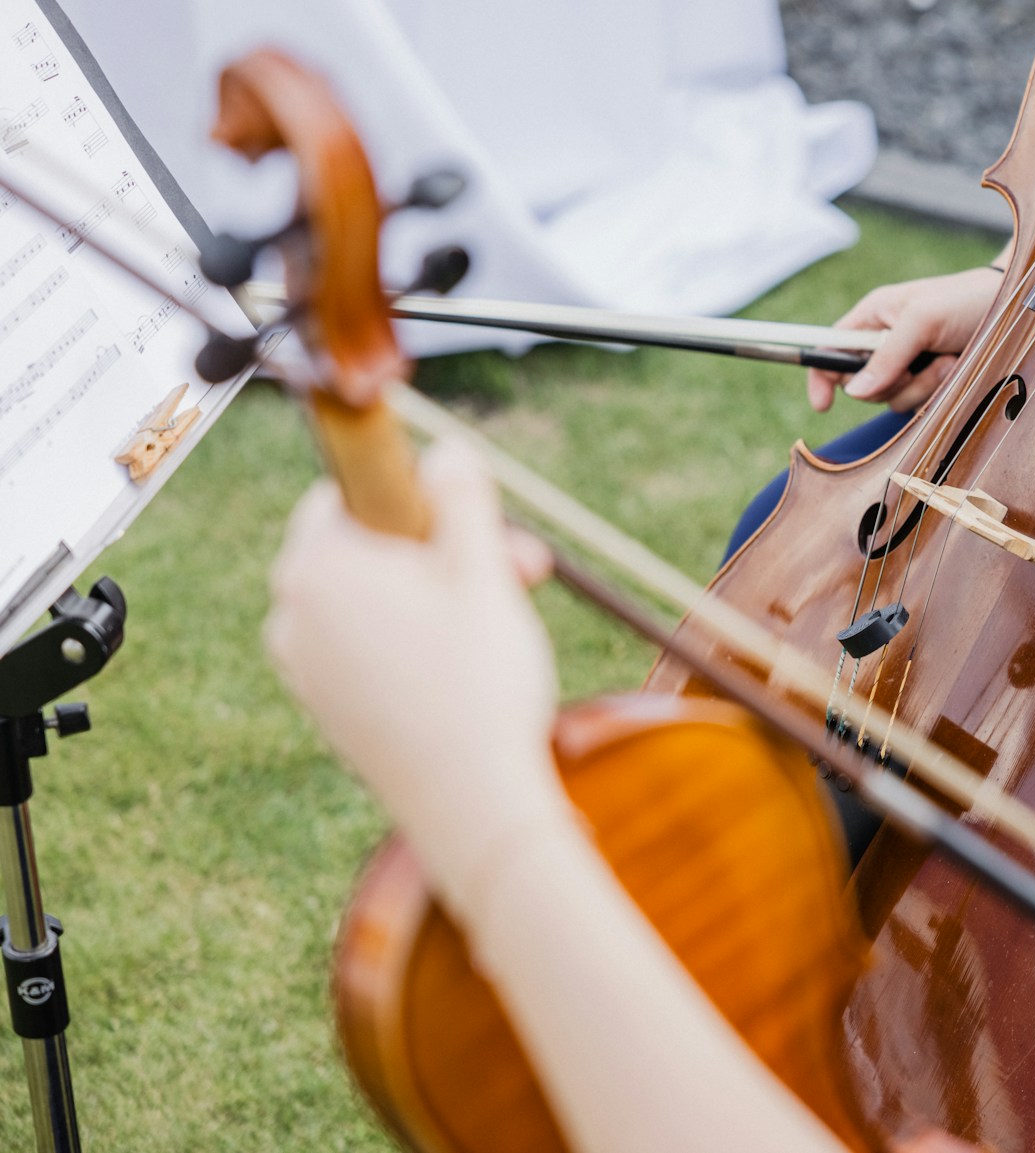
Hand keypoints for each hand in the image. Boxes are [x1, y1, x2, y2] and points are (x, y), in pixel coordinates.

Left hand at [266, 441, 567, 915]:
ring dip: (438, 594)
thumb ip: (462, 495)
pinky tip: (471, 667)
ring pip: (371, 599)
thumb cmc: (478, 683)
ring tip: (505, 620)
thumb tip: (446, 450)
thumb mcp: (482, 569)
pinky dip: (415, 641)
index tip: (478, 524)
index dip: (421, 496)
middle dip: (445, 549)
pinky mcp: (327, 708)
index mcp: (316, 565)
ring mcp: (304, 666)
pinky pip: (367, 647)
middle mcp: (292, 612)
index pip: (349, 491)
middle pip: (367, 546)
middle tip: (522, 570)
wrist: (471, 804)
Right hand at [807, 266, 1000, 412]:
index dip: (822, 376)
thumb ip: (886, 355)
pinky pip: (918, 404)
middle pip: (862, 385)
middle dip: (889, 381)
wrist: (1012, 308)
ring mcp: (908, 364)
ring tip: (946, 360)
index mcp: (873, 318)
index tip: (823, 404)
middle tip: (916, 363)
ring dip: (921, 385)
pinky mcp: (930, 381)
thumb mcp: (921, 320)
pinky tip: (954, 368)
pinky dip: (936, 391)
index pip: (830, 350)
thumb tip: (854, 392)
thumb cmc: (964, 300)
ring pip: (892, 399)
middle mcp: (885, 343)